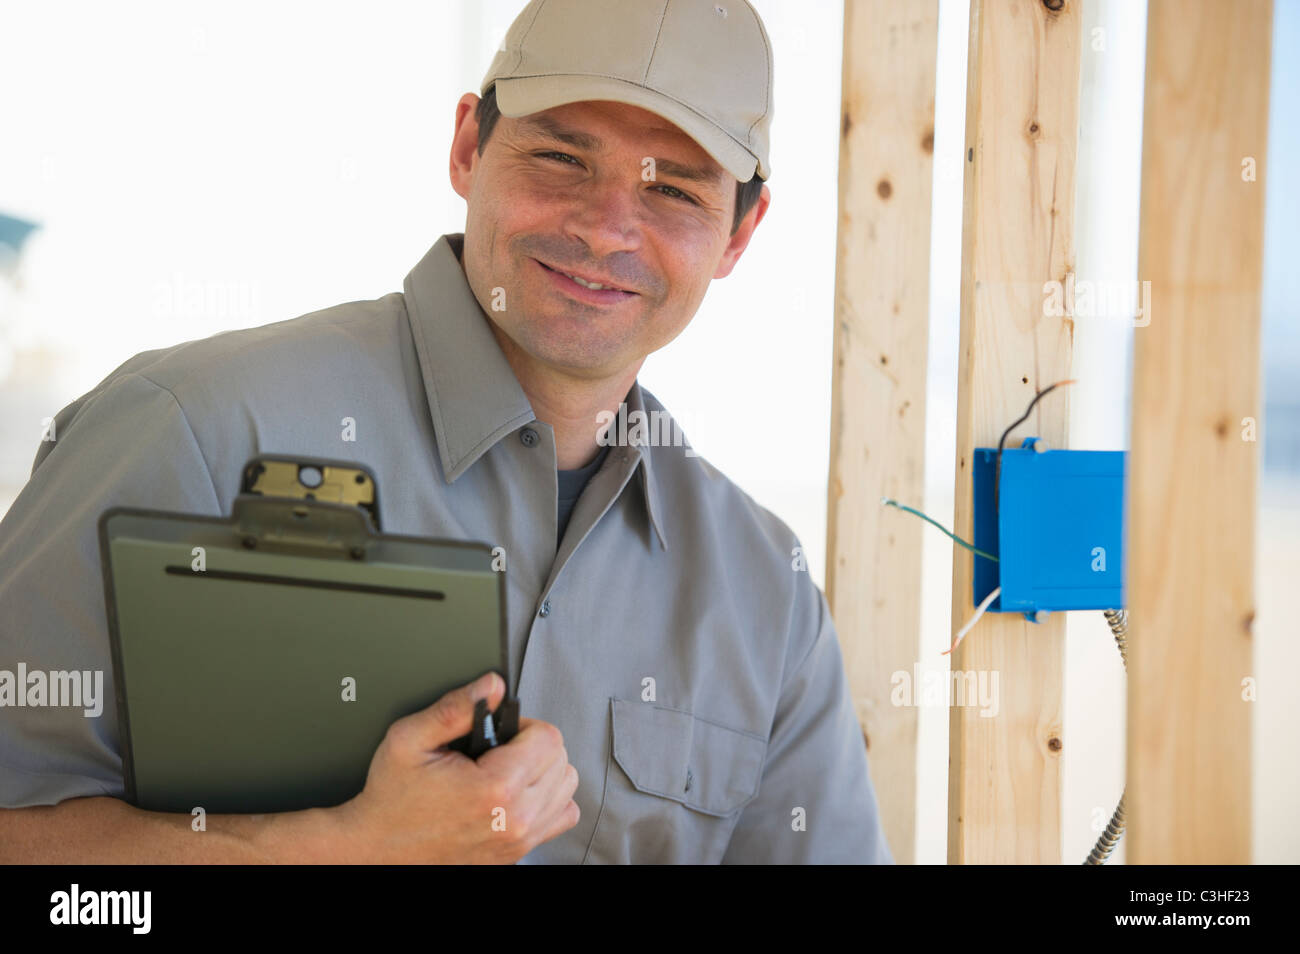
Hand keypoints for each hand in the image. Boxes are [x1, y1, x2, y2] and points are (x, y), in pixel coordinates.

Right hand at [332, 671, 579, 862]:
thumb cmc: (393, 797)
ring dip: (542, 771)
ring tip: (506, 769)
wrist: (379, 848)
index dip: (522, 724)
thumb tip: (492, 685)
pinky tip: (518, 792)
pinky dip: (547, 799)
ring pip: (566, 786)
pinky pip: (562, 815)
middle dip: (532, 745)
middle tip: (496, 751)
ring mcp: (519, 840)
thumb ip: (455, 707)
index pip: (549, 738)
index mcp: (494, 789)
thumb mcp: (409, 739)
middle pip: (561, 759)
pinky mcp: (518, 852)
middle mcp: (515, 819)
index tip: (497, 733)